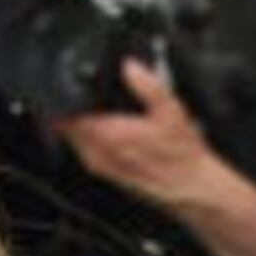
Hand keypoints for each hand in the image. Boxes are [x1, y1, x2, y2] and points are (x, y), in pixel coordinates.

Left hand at [57, 60, 212, 210]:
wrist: (192, 188)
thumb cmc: (182, 156)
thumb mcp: (170, 110)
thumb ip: (148, 84)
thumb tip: (130, 66)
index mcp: (107, 135)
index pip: (65, 116)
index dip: (64, 98)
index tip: (69, 86)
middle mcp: (98, 154)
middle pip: (66, 128)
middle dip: (72, 109)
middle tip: (85, 94)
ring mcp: (102, 167)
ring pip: (75, 141)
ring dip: (80, 124)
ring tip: (98, 110)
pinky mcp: (109, 175)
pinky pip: (87, 152)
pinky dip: (90, 138)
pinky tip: (111, 130)